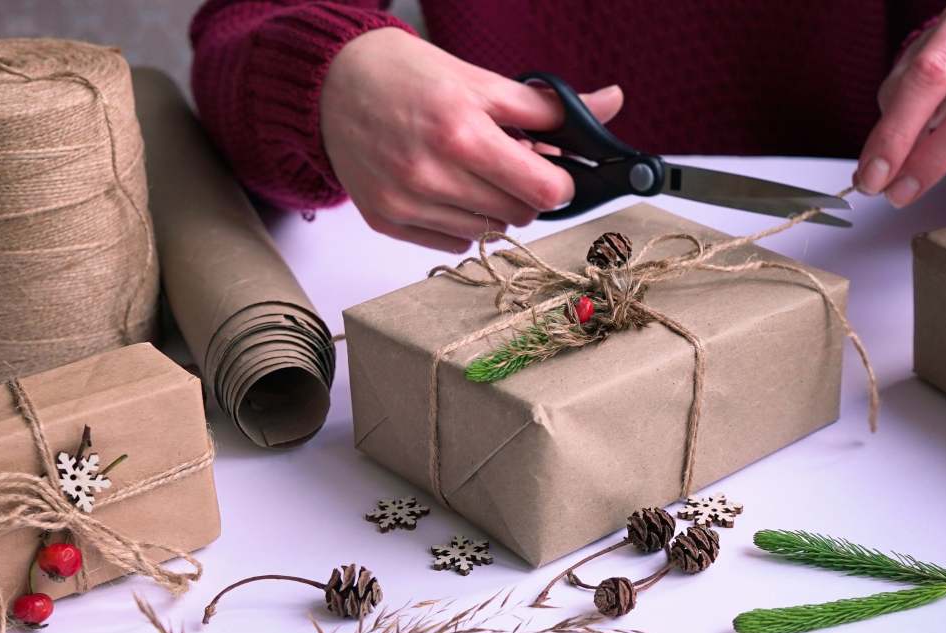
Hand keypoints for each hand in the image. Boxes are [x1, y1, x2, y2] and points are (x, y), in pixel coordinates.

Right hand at [320, 28, 622, 251]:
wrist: (334, 84)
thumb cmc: (409, 77)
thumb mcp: (483, 81)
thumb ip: (548, 107)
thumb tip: (611, 104)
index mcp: (460, 132)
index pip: (542, 190)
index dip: (558, 182)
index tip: (552, 171)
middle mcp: (429, 173)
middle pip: (519, 215)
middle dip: (525, 192)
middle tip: (506, 163)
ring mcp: (405, 201)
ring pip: (488, 233)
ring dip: (493, 208)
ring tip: (470, 172)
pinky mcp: (386, 219)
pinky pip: (453, 243)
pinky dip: (461, 222)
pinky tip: (445, 189)